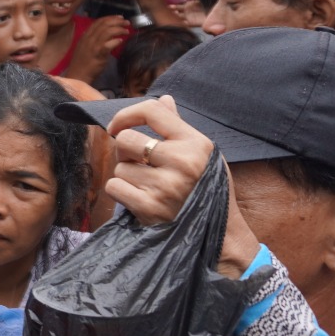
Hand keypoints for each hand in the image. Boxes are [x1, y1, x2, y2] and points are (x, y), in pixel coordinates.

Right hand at [62, 15, 128, 82]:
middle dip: (117, 21)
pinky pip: (109, 44)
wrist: (78, 75)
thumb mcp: (85, 47)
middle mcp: (88, 38)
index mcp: (85, 36)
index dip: (110, 18)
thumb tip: (106, 33)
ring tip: (127, 31)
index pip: (98, 22)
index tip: (119, 18)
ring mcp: (93, 46)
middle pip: (104, 24)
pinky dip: (116, 41)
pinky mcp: (98, 54)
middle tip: (126, 22)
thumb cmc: (83, 62)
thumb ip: (93, 39)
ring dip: (119, 29)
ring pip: (107, 31)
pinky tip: (121, 41)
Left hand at [105, 96, 258, 275]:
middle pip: (126, 139)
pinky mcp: (151, 207)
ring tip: (148, 187)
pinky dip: (121, 193)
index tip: (116, 126)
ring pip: (119, 167)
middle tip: (138, 165)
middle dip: (125, 152)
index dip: (126, 114)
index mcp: (196, 143)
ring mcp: (166, 186)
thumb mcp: (203, 155)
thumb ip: (178, 127)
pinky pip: (114, 187)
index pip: (152, 110)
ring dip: (127, 177)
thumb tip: (164, 99)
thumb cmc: (207, 190)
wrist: (220, 236)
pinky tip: (140, 200)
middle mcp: (182, 161)